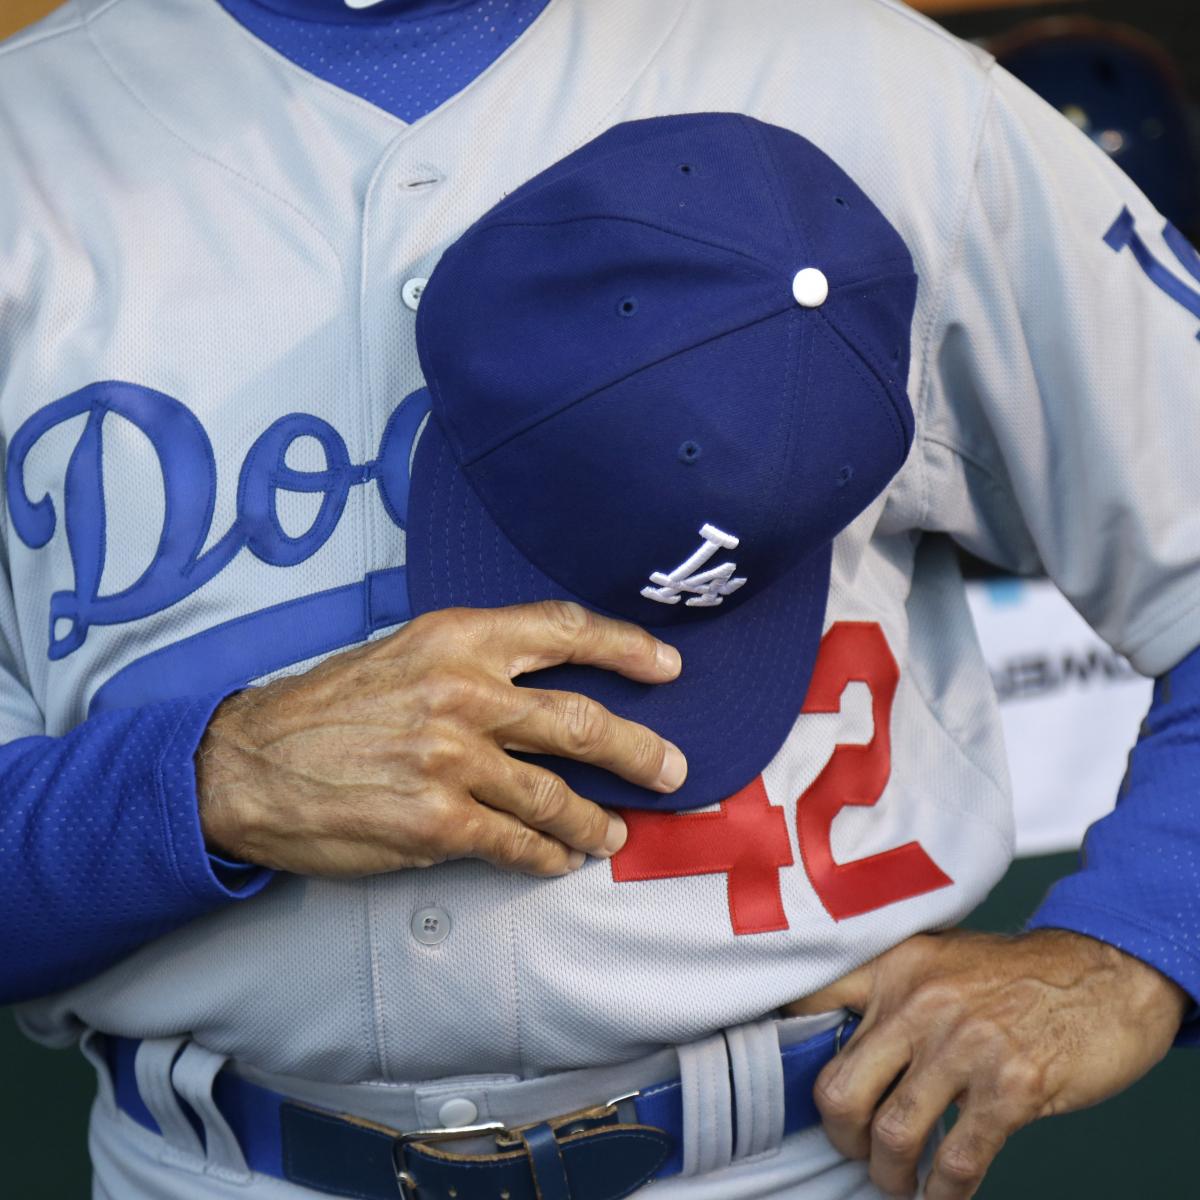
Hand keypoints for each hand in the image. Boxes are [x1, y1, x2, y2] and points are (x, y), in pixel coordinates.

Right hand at [196, 601, 685, 878]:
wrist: (247, 763)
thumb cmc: (326, 708)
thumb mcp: (401, 654)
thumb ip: (472, 662)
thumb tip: (540, 687)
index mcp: (457, 640)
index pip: (563, 629)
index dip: (626, 647)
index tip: (666, 666)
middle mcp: (463, 694)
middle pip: (580, 721)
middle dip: (639, 750)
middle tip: (672, 768)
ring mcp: (452, 761)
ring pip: (557, 796)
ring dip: (597, 820)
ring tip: (616, 832)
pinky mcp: (436, 823)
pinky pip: (516, 844)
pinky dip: (547, 856)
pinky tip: (558, 860)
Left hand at [784, 928, 1187, 1198]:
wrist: (1105, 975)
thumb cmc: (1017, 976)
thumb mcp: (940, 961)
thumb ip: (890, 994)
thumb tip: (837, 1046)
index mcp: (895, 964)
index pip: (813, 999)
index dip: (781, 1043)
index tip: (775, 1077)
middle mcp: (920, 1000)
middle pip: (840, 1087)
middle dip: (839, 1135)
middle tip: (853, 1150)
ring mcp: (966, 1044)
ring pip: (892, 1132)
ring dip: (887, 1174)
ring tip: (897, 1182)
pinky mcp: (1012, 1086)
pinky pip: (958, 1159)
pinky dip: (942, 1193)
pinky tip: (941, 1196)